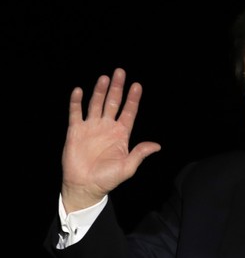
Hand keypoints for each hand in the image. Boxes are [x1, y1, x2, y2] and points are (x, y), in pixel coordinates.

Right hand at [61, 68, 160, 212]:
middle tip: (120, 72)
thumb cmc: (108, 178)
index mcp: (121, 134)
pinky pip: (75, 113)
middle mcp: (107, 127)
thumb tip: (157, 146)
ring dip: (100, 91)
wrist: (85, 185)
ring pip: (96, 104)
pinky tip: (79, 91)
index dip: (133, 99)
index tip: (137, 85)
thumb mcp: (128, 167)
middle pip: (113, 102)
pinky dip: (76, 102)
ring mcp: (91, 127)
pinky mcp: (75, 131)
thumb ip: (140, 153)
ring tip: (104, 78)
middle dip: (117, 88)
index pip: (129, 112)